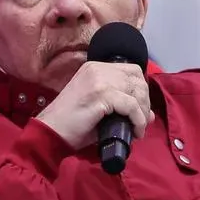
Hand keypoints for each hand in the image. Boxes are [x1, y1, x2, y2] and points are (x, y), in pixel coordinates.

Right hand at [35, 61, 152, 149]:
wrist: (50, 131)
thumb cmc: (72, 123)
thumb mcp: (99, 108)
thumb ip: (122, 106)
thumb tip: (149, 114)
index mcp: (95, 67)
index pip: (132, 70)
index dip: (141, 90)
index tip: (140, 109)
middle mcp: (98, 69)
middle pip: (137, 78)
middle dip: (144, 101)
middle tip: (140, 121)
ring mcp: (99, 80)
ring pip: (136, 91)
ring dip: (142, 112)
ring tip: (138, 128)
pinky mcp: (101, 94)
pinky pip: (131, 105)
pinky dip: (137, 120)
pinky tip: (135, 131)